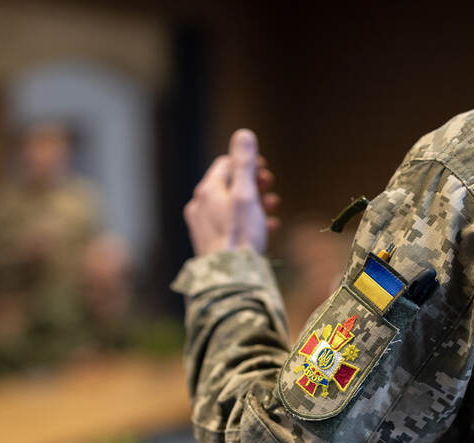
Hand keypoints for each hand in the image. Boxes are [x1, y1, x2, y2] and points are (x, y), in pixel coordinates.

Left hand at [183, 129, 280, 256]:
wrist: (229, 277)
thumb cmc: (240, 235)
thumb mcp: (246, 194)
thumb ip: (244, 164)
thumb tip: (243, 134)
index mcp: (207, 190)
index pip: (226, 164)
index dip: (248, 164)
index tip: (265, 171)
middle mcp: (200, 206)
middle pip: (229, 185)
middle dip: (253, 183)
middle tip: (271, 188)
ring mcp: (203, 225)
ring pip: (231, 205)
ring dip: (254, 202)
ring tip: (273, 208)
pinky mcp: (211, 243)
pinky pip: (231, 225)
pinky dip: (248, 221)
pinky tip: (266, 227)